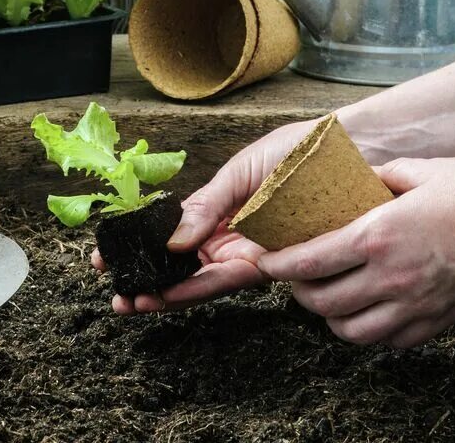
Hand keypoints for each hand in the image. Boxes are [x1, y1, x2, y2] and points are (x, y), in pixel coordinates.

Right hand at [92, 118, 317, 313]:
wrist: (350, 150)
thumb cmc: (299, 152)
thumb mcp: (241, 170)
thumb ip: (206, 204)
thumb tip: (171, 237)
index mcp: (221, 215)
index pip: (172, 239)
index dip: (140, 250)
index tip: (104, 258)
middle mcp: (233, 240)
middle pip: (183, 269)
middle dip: (146, 284)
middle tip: (116, 295)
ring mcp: (252, 254)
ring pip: (202, 282)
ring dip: (166, 294)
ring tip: (134, 302)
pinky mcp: (275, 264)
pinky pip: (232, 280)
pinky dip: (199, 287)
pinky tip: (171, 292)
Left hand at [256, 157, 454, 347]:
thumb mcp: (419, 169)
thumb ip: (377, 177)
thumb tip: (352, 178)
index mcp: (379, 235)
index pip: (308, 260)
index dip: (278, 263)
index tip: (263, 257)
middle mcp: (392, 278)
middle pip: (321, 301)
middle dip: (297, 290)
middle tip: (293, 275)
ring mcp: (415, 306)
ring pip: (349, 331)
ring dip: (329, 315)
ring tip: (327, 295)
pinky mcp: (437, 323)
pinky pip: (387, 341)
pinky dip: (366, 330)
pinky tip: (366, 310)